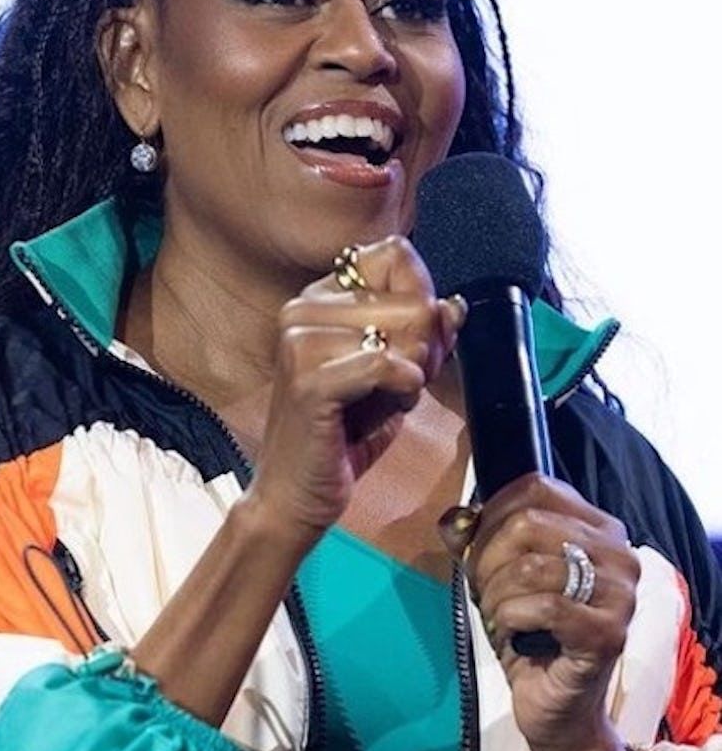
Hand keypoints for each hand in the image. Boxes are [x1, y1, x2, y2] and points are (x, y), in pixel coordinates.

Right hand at [244, 236, 464, 551]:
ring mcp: (300, 341)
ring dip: (415, 373)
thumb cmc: (343, 435)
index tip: (415, 341)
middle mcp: (303, 308)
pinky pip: (388, 365)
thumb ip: (423, 336)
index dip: (423, 296)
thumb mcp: (394, 377)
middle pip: (412, 295)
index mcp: (319, 298)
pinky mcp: (309, 380)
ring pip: (406, 328)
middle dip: (427, 346)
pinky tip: (390, 407)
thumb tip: (454, 305)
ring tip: (387, 400)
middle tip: (402, 385)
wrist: (295, 496)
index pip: (395, 253)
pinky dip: (405, 389)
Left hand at [445, 474, 639, 750]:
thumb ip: (475, 542)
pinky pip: (543, 607)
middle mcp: (619, 553)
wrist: (557, 708)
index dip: (493, 513)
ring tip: (497, 615)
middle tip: (483, 590)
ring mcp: (620, 594)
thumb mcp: (499, 578)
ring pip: (531, 567)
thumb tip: (453, 520)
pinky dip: (510, 618)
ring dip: (496, 594)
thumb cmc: (530, 635)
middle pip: (529, 524)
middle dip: (488, 559)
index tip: (475, 548)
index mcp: (599, 528)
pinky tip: (512, 633)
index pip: (537, 488)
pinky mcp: (609, 633)